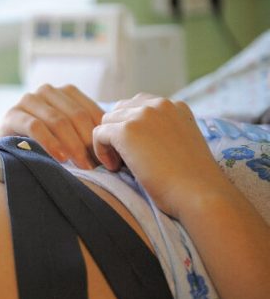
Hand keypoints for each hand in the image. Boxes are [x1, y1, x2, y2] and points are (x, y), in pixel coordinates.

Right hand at [0, 84, 103, 168]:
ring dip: (73, 145)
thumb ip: (89, 133)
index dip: (102, 134)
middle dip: (88, 142)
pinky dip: (50, 143)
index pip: (90, 110)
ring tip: (82, 166)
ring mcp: (28, 100)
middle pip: (76, 115)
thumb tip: (119, 145)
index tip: (110, 158)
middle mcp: (47, 91)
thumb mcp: (71, 135)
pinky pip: (35, 127)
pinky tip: (60, 158)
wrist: (7, 152)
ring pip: (58, 120)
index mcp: (66, 92)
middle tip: (97, 166)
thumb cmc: (45, 146)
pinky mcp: (12, 115)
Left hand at [92, 94, 230, 217]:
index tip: (136, 152)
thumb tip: (134, 137)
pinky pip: (99, 134)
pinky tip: (114, 168)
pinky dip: (101, 151)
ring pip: (107, 121)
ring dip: (109, 143)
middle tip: (125, 160)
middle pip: (120, 110)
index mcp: (175, 106)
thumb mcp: (180, 144)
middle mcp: (160, 104)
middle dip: (118, 133)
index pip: (138, 106)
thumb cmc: (192, 181)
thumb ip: (161, 132)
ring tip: (120, 166)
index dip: (131, 128)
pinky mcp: (127, 130)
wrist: (200, 195)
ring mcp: (143, 115)